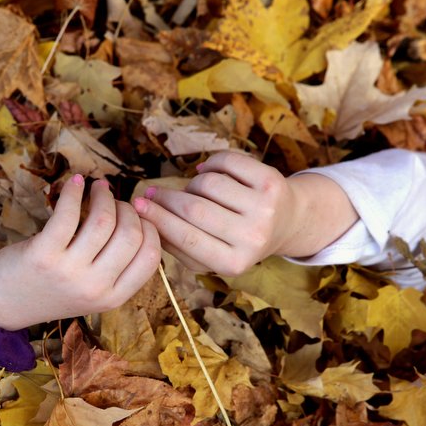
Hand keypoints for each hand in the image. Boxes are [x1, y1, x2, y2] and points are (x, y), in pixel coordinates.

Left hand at [0, 174, 161, 329]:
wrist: (0, 304)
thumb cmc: (48, 291)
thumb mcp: (91, 292)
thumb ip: (114, 269)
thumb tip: (138, 222)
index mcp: (113, 299)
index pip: (152, 257)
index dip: (149, 228)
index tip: (135, 215)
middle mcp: (95, 288)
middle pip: (132, 235)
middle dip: (127, 208)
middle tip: (114, 200)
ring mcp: (69, 272)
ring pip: (103, 220)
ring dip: (103, 195)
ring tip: (97, 188)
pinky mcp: (44, 255)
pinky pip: (68, 213)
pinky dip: (74, 191)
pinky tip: (75, 183)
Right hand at [133, 151, 356, 276]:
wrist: (288, 224)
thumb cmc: (238, 241)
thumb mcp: (211, 256)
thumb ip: (179, 245)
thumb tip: (145, 219)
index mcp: (233, 263)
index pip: (187, 238)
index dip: (158, 218)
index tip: (137, 204)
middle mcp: (252, 238)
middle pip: (194, 208)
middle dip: (166, 197)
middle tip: (152, 192)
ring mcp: (264, 209)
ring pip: (208, 183)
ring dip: (193, 183)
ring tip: (195, 191)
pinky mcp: (272, 182)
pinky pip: (227, 162)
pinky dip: (211, 162)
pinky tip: (209, 171)